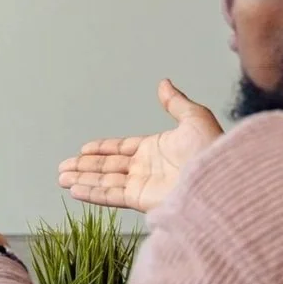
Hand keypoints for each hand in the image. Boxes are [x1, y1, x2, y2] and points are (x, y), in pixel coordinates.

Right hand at [57, 80, 222, 212]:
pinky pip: (110, 195)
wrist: (221, 179)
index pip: (122, 149)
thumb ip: (175, 103)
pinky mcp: (141, 200)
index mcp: (157, 149)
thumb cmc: (212, 149)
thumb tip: (164, 83)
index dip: (102, 149)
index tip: (83, 149)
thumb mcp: (194, 117)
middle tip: (63, 167)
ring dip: (82, 179)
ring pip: (104, 181)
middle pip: (108, 167)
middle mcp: (147, 168)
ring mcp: (143, 185)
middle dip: (84, 166)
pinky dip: (91, 193)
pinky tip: (74, 189)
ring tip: (61, 177)